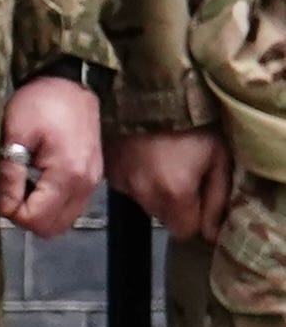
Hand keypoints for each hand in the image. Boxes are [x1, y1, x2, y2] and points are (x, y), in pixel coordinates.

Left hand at [0, 72, 103, 239]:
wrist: (70, 85)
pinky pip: (70, 207)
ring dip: (38, 213)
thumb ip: (11, 173)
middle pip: (53, 228)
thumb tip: (4, 205)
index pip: (38, 219)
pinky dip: (50, 205)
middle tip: (7, 195)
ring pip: (63, 221)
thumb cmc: (41, 103)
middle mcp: (86, 184)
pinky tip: (35, 184)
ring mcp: (92, 182)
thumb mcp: (15, 134)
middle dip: (25, 219)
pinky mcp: (91, 178)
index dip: (11, 212)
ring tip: (20, 187)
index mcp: (68, 174)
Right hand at [118, 125, 237, 243]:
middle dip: (175, 204)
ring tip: (162, 162)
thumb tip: (212, 234)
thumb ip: (217, 201)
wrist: (150, 92)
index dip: (196, 218)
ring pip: (144, 202)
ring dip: (154, 190)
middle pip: (163, 217)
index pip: (184, 231)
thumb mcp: (219, 159)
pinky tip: (144, 156)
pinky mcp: (107, 170)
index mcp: (175, 193)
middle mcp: (144, 193)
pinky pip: (127, 185)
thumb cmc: (191, 124)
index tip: (199, 197)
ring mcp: (122, 182)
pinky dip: (137, 177)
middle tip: (183, 173)